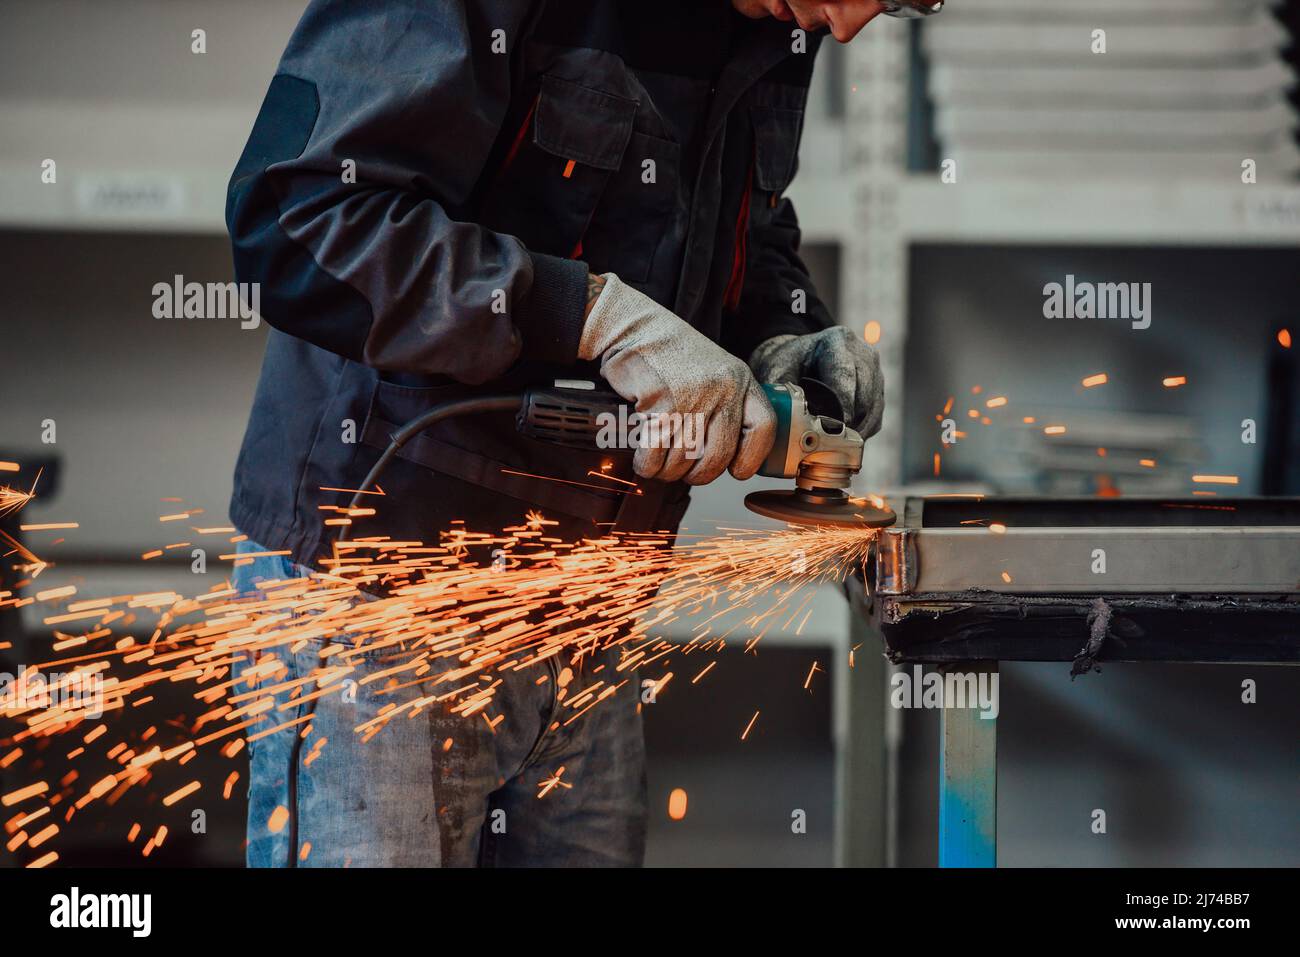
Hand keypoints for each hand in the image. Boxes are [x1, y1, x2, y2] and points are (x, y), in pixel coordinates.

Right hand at [580, 273, 775, 483]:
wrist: (631, 327)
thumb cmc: (667, 353)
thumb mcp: (711, 371)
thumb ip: (724, 405)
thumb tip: (724, 458)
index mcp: (741, 381)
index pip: (763, 428)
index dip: (751, 457)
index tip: (737, 470)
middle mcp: (723, 389)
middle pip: (719, 456)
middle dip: (697, 474)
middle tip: (682, 471)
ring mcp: (694, 397)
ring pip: (684, 460)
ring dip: (667, 470)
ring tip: (657, 461)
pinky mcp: (662, 403)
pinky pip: (656, 454)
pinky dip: (647, 464)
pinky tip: (643, 457)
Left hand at [748, 327, 883, 437]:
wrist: (803, 358)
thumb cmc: (790, 363)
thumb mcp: (777, 370)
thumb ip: (781, 392)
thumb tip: (786, 422)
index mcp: (838, 341)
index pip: (845, 375)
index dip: (840, 404)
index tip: (831, 428)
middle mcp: (864, 354)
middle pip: (863, 397)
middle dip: (845, 423)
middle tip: (826, 443)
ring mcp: (876, 374)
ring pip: (872, 412)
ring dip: (853, 432)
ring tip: (830, 445)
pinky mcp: (879, 393)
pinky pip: (875, 420)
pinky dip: (858, 433)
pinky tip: (838, 440)